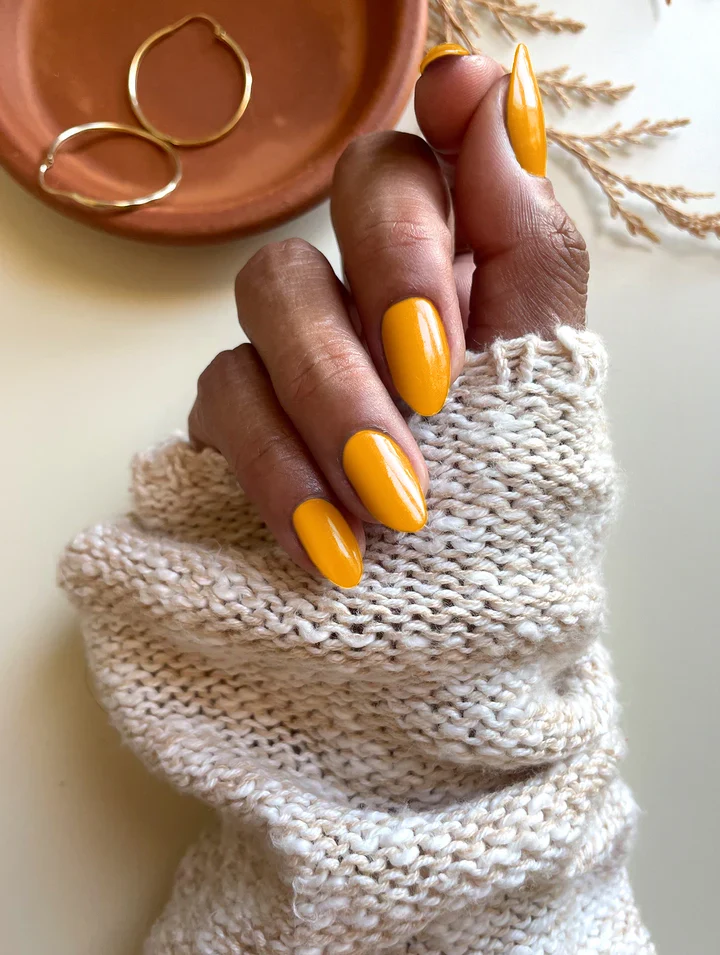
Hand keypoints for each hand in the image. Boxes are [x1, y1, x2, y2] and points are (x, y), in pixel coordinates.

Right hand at [189, 47, 588, 587]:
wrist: (454, 601)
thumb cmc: (505, 475)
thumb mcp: (540, 362)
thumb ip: (521, 234)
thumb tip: (492, 82)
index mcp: (441, 261)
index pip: (412, 162)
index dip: (423, 170)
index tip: (452, 172)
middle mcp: (356, 285)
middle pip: (345, 205)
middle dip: (389, 289)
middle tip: (435, 393)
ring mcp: (287, 344)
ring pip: (271, 296)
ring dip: (333, 397)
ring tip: (393, 502)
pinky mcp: (235, 414)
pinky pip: (226, 402)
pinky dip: (279, 469)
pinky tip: (329, 539)